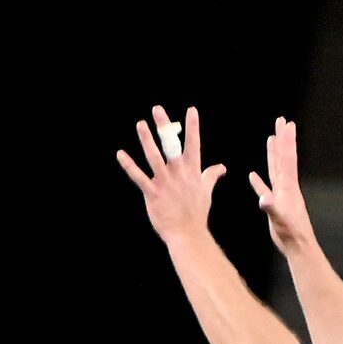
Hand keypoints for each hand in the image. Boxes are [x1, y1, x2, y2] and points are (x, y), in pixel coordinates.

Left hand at [114, 104, 226, 241]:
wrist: (188, 234)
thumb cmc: (197, 213)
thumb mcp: (206, 191)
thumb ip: (211, 175)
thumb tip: (221, 167)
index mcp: (192, 171)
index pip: (193, 144)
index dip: (192, 127)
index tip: (191, 110)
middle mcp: (178, 174)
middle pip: (171, 145)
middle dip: (165, 127)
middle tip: (157, 109)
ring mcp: (165, 183)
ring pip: (154, 157)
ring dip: (146, 140)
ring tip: (140, 124)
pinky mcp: (153, 194)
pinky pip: (139, 177)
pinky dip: (129, 165)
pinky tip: (120, 154)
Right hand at [247, 116, 314, 254]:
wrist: (297, 245)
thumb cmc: (291, 232)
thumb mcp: (280, 218)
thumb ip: (271, 207)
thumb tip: (263, 198)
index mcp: (288, 186)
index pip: (287, 158)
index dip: (286, 140)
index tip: (286, 123)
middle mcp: (286, 186)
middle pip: (283, 157)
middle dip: (282, 139)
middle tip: (282, 121)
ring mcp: (280, 195)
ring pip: (275, 169)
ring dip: (273, 154)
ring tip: (271, 139)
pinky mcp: (274, 205)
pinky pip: (265, 188)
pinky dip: (259, 182)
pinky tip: (253, 175)